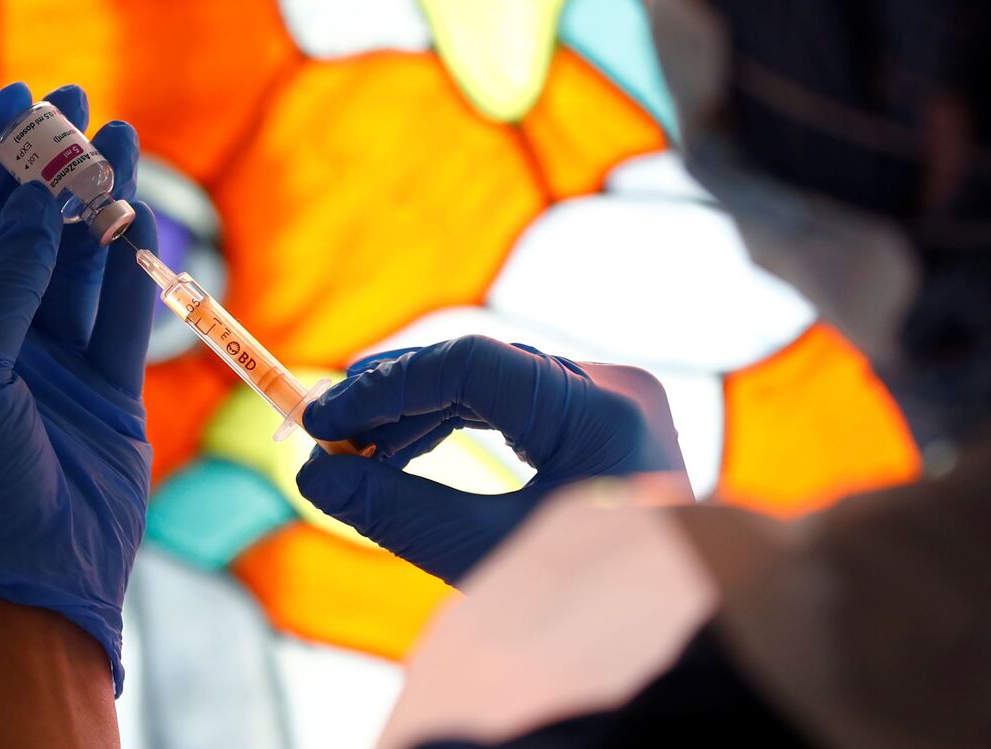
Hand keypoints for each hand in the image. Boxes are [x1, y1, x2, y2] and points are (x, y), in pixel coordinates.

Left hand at [0, 82, 159, 692]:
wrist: (30, 587)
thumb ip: (0, 286)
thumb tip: (28, 203)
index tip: (13, 100)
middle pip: (11, 230)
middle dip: (40, 166)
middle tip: (74, 99)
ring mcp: (44, 364)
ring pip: (70, 263)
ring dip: (92, 202)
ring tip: (120, 136)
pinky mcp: (103, 392)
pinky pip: (118, 313)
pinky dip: (129, 265)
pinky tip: (140, 214)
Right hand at [296, 336, 688, 583]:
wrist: (674, 629)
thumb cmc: (596, 602)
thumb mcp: (486, 557)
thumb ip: (398, 511)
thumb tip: (316, 476)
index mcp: (597, 409)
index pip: (468, 362)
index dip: (383, 387)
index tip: (317, 419)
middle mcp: (611, 390)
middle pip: (479, 366)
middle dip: (395, 399)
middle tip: (325, 433)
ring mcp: (612, 406)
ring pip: (493, 386)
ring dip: (419, 415)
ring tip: (355, 453)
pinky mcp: (605, 428)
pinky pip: (516, 409)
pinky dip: (458, 429)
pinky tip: (403, 456)